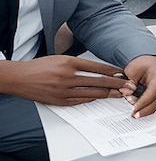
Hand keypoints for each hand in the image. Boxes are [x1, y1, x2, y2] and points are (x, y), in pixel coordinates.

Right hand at [1, 56, 134, 105]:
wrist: (21, 78)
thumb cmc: (41, 66)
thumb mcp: (61, 58)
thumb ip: (79, 63)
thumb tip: (98, 70)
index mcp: (70, 63)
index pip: (97, 67)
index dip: (112, 71)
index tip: (123, 74)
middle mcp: (68, 76)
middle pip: (98, 81)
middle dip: (116, 85)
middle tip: (128, 87)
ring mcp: (64, 90)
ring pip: (92, 93)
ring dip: (107, 94)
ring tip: (119, 95)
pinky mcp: (60, 101)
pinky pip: (80, 101)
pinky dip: (92, 99)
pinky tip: (100, 98)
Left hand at [123, 55, 155, 117]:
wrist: (151, 59)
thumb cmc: (144, 63)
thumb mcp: (133, 70)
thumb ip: (129, 83)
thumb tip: (126, 95)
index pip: (151, 94)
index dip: (142, 104)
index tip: (134, 110)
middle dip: (144, 110)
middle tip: (134, 114)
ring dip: (147, 110)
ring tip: (136, 112)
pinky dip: (149, 107)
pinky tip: (141, 109)